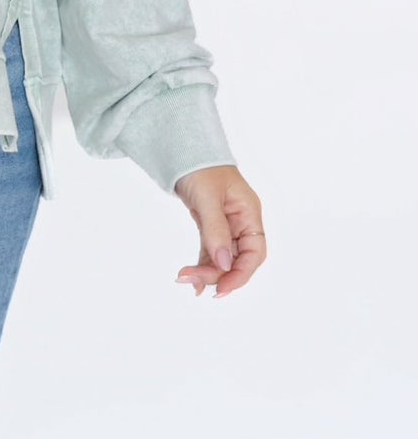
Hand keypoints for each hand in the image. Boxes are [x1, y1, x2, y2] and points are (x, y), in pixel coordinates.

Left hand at [172, 164, 265, 298]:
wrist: (183, 150)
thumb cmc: (200, 167)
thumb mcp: (208, 197)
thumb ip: (216, 230)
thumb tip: (224, 263)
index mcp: (249, 213)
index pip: (255, 252)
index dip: (242, 274)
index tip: (222, 288)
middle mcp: (241, 222)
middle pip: (238, 259)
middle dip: (218, 274)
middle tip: (195, 284)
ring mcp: (226, 225)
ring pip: (222, 258)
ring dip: (207, 271)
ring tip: (185, 280)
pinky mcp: (210, 226)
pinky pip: (210, 251)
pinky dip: (202, 264)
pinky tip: (192, 278)